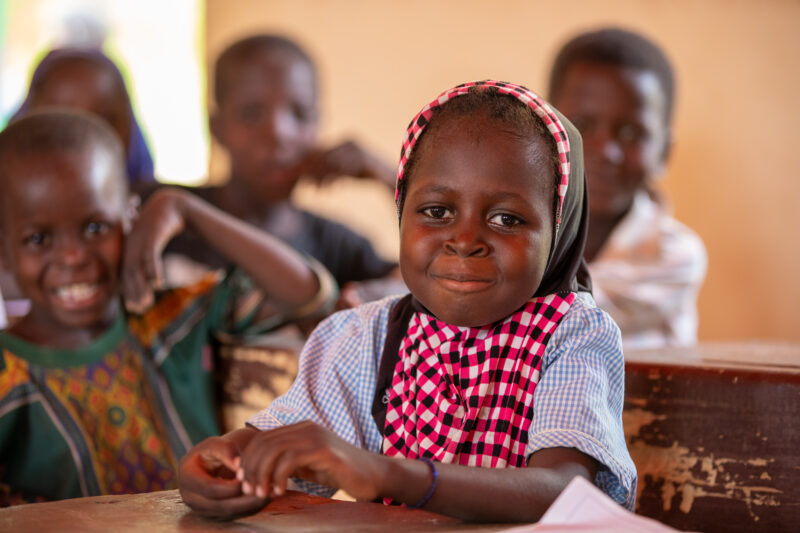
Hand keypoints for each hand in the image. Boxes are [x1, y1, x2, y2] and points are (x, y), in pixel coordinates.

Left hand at [122, 188, 186, 312]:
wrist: (169, 204)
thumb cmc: (161, 226)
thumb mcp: (152, 243)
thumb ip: (149, 259)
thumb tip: (153, 277)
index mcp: (130, 250)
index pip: (126, 275)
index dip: (129, 292)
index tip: (134, 308)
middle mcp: (131, 247)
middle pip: (130, 275)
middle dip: (134, 293)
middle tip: (139, 310)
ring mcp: (139, 242)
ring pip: (138, 269)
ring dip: (141, 287)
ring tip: (147, 303)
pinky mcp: (150, 237)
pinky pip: (150, 257)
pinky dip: (153, 270)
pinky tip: (158, 283)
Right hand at [178, 433, 266, 518]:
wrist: (212, 461)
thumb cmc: (214, 450)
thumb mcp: (217, 443)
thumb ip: (226, 450)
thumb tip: (238, 464)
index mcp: (187, 477)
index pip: (210, 489)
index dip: (232, 486)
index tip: (252, 478)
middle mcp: (191, 497)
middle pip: (221, 506)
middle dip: (245, 499)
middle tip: (267, 490)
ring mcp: (203, 509)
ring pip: (230, 513)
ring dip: (251, 506)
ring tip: (271, 493)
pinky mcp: (216, 514)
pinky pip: (235, 515)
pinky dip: (251, 508)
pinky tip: (267, 497)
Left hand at [237, 421, 387, 501]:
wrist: (375, 475)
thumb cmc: (341, 473)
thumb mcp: (308, 465)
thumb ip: (287, 463)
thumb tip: (258, 471)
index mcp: (300, 429)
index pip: (262, 439)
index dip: (248, 461)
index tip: (245, 484)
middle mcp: (306, 427)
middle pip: (264, 443)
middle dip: (251, 469)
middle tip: (250, 492)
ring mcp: (316, 436)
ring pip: (273, 450)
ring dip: (262, 475)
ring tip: (262, 494)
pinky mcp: (324, 450)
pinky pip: (291, 460)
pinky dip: (279, 477)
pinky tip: (280, 491)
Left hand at [299, 141, 394, 188]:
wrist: (390, 176)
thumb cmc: (366, 174)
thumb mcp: (346, 170)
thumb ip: (332, 170)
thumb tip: (312, 179)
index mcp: (345, 141)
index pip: (323, 150)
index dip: (311, 164)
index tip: (303, 178)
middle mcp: (350, 141)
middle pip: (326, 156)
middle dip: (315, 172)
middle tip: (308, 186)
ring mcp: (358, 149)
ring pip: (333, 164)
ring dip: (323, 178)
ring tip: (318, 190)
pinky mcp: (364, 160)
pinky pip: (344, 171)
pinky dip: (334, 181)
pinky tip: (330, 190)